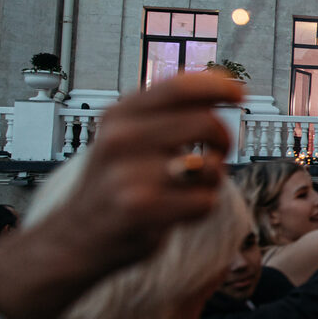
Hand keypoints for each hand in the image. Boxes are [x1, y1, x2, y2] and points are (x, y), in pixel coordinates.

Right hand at [78, 72, 242, 263]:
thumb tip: (225, 84)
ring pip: (210, 167)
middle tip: (216, 153)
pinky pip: (204, 202)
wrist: (79, 233)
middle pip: (206, 123)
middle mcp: (120, 139)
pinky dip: (202, 208)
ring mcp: (127, 174)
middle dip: (223, 140)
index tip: (238, 94)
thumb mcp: (129, 135)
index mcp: (120, 115)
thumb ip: (169, 110)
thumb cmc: (117, 180)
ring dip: (212, 180)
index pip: (180, 87)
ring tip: (189, 185)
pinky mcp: (140, 209)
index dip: (218, 88)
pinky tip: (179, 209)